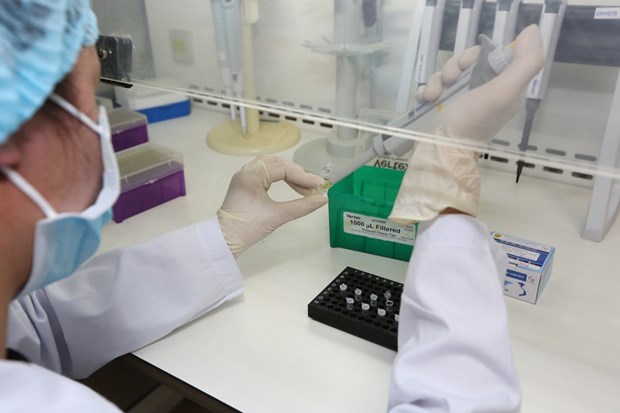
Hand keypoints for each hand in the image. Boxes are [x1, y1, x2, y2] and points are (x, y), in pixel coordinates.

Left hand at [218, 155, 327, 257]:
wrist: (226, 240)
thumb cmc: (248, 228)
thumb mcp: (278, 216)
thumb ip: (302, 206)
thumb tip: (322, 199)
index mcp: (250, 175)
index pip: (283, 168)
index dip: (303, 176)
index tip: (319, 186)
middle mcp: (246, 171)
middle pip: (278, 163)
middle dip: (297, 174)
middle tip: (313, 187)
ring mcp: (245, 176)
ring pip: (272, 166)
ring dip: (290, 175)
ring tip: (304, 187)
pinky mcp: (247, 184)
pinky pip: (267, 173)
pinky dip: (281, 178)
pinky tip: (291, 186)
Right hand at [389, 25, 543, 224]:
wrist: (439, 152)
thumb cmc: (472, 123)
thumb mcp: (504, 92)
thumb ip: (525, 63)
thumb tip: (532, 31)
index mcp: (501, 89)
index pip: (491, 57)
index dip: (477, 55)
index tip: (468, 64)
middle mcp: (481, 93)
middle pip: (466, 64)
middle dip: (454, 67)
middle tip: (449, 80)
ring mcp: (458, 102)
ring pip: (446, 74)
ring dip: (436, 81)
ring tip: (432, 97)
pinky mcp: (438, 109)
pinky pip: (431, 88)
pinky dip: (426, 91)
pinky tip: (424, 100)